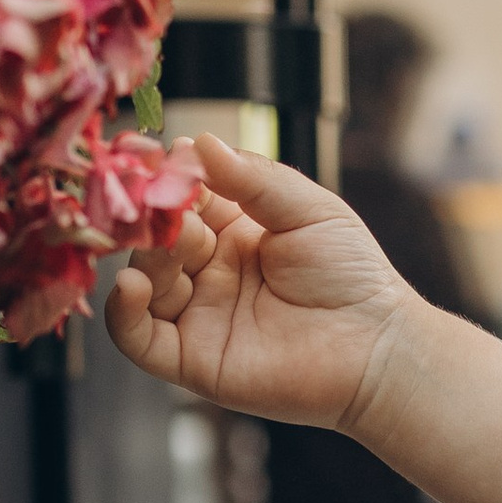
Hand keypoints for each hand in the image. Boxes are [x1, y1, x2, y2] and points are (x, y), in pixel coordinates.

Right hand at [104, 133, 412, 428]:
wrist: (377, 347)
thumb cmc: (353, 275)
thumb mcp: (307, 208)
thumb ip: (252, 178)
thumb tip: (198, 143)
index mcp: (233, 230)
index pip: (182, 196)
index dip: (167, 177)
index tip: (154, 157)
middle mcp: (209, 270)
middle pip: (156, 237)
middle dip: (155, 216)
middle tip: (163, 201)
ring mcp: (198, 314)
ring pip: (146, 279)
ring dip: (147, 255)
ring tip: (169, 240)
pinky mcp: (192, 359)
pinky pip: (138, 338)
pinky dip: (124, 312)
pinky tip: (134, 284)